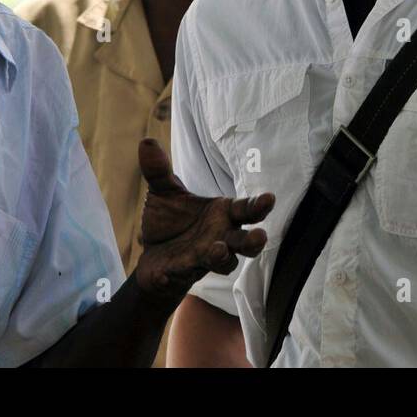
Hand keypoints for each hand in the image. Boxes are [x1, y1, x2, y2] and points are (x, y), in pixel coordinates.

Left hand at [133, 138, 272, 304]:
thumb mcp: (163, 192)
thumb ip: (159, 170)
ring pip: (224, 262)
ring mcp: (204, 258)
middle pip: (244, 242)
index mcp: (222, 214)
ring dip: (222, 257)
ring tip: (217, 249)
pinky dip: (175, 274)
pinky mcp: (183, 272)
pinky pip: (182, 274)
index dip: (259, 206)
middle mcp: (220, 237)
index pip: (246, 210)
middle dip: (252, 241)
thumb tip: (147, 142)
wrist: (152, 254)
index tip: (269, 198)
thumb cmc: (170, 220)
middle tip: (260, 236)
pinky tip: (167, 272)